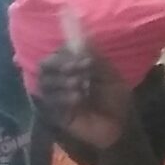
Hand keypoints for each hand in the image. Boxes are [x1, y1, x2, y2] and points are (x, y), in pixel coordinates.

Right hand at [33, 46, 140, 160]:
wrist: (120, 126)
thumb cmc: (115, 99)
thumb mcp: (110, 74)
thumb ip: (96, 57)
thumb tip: (81, 39)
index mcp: (72, 67)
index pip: (57, 53)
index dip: (67, 54)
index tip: (86, 60)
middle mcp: (60, 79)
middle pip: (44, 66)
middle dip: (60, 65)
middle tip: (79, 70)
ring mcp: (55, 97)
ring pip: (44, 82)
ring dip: (62, 81)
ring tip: (81, 86)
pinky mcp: (54, 113)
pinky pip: (49, 101)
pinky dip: (63, 97)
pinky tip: (78, 100)